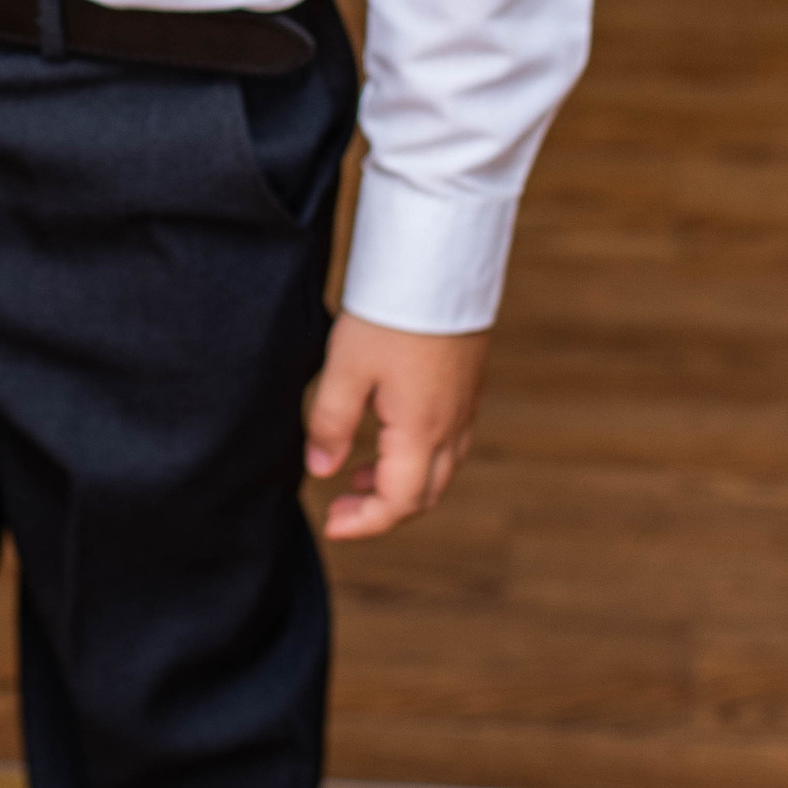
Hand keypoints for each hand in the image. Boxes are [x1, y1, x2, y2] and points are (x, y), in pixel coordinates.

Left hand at [303, 315, 487, 541]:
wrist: (440, 263)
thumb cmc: (391, 313)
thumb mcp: (345, 368)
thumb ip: (330, 423)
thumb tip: (322, 470)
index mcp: (421, 431)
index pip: (399, 502)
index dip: (365, 523)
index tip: (333, 525)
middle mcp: (451, 426)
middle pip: (424, 494)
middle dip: (383, 510)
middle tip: (340, 506)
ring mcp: (464, 406)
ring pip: (439, 469)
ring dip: (400, 483)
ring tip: (356, 475)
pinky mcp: (466, 386)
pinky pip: (448, 441)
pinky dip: (416, 457)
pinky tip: (386, 436)